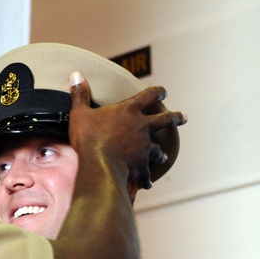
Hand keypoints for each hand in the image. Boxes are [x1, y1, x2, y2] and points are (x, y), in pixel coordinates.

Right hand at [67, 72, 185, 189]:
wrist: (100, 164)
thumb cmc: (89, 137)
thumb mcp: (80, 113)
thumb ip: (80, 94)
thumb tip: (75, 74)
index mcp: (129, 111)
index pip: (149, 95)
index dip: (158, 91)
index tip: (164, 91)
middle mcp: (141, 127)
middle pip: (165, 120)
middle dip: (175, 118)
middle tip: (184, 117)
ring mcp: (144, 147)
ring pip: (158, 149)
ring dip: (160, 153)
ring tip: (163, 156)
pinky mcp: (141, 165)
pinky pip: (146, 173)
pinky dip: (147, 179)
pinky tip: (148, 184)